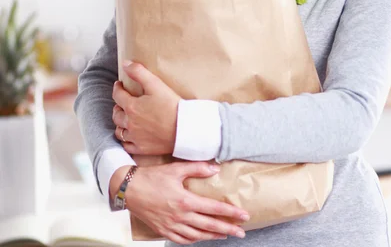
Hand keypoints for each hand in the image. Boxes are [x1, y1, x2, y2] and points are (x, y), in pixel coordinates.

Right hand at [110, 162, 248, 244]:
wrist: (129, 189)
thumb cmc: (152, 177)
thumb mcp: (176, 168)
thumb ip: (197, 168)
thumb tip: (215, 169)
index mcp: (185, 201)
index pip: (214, 209)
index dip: (230, 213)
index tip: (244, 216)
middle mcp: (180, 216)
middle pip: (209, 225)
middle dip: (227, 229)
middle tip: (241, 231)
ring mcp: (171, 226)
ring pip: (197, 236)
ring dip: (213, 236)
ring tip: (225, 235)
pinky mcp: (163, 230)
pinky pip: (182, 240)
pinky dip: (194, 240)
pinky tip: (200, 238)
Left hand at [112, 61, 178, 154]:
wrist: (185, 129)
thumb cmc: (172, 106)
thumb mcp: (156, 85)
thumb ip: (139, 72)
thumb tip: (125, 64)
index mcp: (132, 107)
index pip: (117, 95)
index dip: (117, 88)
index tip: (119, 85)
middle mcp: (130, 123)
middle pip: (116, 114)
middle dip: (118, 106)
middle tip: (123, 102)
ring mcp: (135, 137)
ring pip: (119, 131)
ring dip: (120, 123)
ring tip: (126, 118)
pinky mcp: (142, 148)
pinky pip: (127, 146)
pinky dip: (126, 141)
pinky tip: (131, 136)